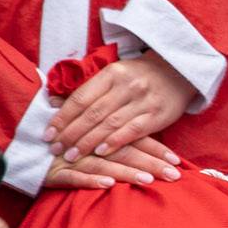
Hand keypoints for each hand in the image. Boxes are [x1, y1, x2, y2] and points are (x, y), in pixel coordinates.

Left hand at [45, 51, 195, 161]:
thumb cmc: (139, 76)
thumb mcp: (114, 75)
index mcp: (112, 73)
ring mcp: (143, 101)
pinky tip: (101, 152)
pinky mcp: (157, 115)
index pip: (81, 98)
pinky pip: (133, 131)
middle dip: (71, 133)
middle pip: (93, 113)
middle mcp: (126, 86)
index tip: (48, 133)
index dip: (62, 117)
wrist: (179, 72)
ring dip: (89, 142)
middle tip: (55, 149)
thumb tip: (54, 103)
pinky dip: (115, 142)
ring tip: (72, 155)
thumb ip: (89, 90)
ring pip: (110, 124)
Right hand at [45, 136, 183, 192]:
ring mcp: (72, 159)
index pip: (133, 138)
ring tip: (148, 180)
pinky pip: (73, 177)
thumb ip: (116, 135)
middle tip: (174, 175)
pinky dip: (90, 180)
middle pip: (124, 152)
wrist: (22, 145)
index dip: (155, 148)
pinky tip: (108, 184)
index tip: (177, 160)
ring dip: (126, 172)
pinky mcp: (54, 172)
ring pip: (103, 164)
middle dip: (151, 164)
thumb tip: (148, 142)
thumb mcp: (90, 135)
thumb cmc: (64, 141)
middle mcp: (90, 145)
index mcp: (101, 133)